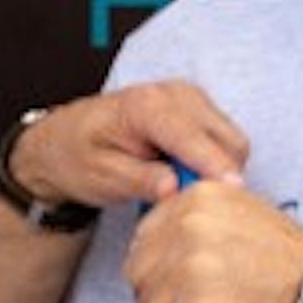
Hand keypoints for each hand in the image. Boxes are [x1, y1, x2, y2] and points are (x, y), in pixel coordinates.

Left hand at [9, 82, 251, 215]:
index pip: (192, 138)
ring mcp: (193, 99)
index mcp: (147, 106)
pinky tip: (185, 177)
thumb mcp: (100, 176)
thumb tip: (173, 189)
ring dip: (218, 172)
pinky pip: (226, 143)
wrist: (69, 138)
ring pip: (234, 144)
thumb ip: (138, 180)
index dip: (215, 167)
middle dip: (220, 178)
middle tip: (192, 208)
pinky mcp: (201, 110)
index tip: (234, 193)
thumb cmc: (79, 156)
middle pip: (227, 142)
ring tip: (182, 191)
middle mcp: (177, 94)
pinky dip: (215, 165)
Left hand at [124, 181, 302, 302]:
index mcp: (198, 199)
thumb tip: (164, 246)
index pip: (145, 238)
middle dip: (160, 299)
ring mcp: (190, 271)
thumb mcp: (248, 217)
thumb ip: (203, 223)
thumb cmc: (298, 268)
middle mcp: (189, 228)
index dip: (159, 269)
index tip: (177, 283)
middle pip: (139, 276)